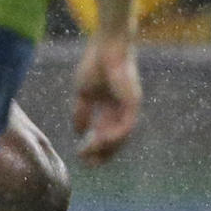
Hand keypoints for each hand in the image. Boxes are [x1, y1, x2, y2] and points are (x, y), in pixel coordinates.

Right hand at [73, 37, 140, 165]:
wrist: (107, 46)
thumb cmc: (95, 63)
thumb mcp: (82, 93)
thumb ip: (81, 112)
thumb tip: (77, 132)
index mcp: (109, 108)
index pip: (104, 133)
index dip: (93, 146)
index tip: (80, 156)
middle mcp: (121, 111)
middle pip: (113, 140)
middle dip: (101, 153)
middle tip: (86, 164)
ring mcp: (128, 108)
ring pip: (120, 136)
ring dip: (104, 148)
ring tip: (88, 154)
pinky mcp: (133, 104)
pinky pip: (125, 126)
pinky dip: (113, 136)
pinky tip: (98, 140)